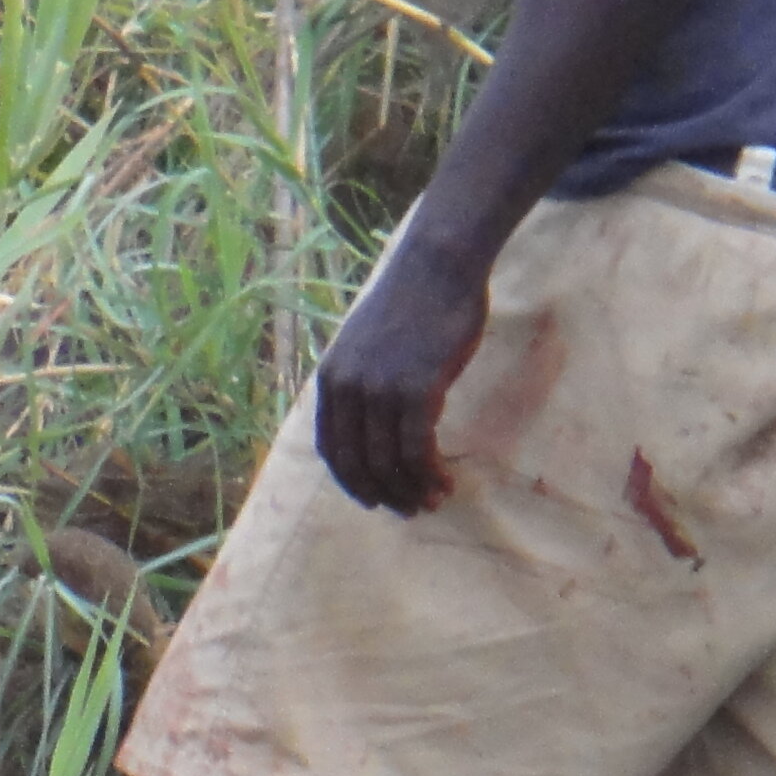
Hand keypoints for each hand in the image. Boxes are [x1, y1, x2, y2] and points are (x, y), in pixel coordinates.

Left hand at [312, 234, 491, 516]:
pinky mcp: (416, 389)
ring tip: (433, 501)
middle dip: (383, 494)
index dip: (352, 480)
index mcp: (330, 379)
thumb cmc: (412, 303)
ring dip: (411, 490)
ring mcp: (379, 389)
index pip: (331, 448)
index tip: (374, 498)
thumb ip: (364, 380)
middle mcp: (346, 388)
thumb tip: (374, 418)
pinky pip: (416, 449)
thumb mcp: (368, 345)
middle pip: (357, 462)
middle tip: (409, 510)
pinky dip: (429, 473)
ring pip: (388, 462)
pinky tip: (445, 483)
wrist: (436, 265)